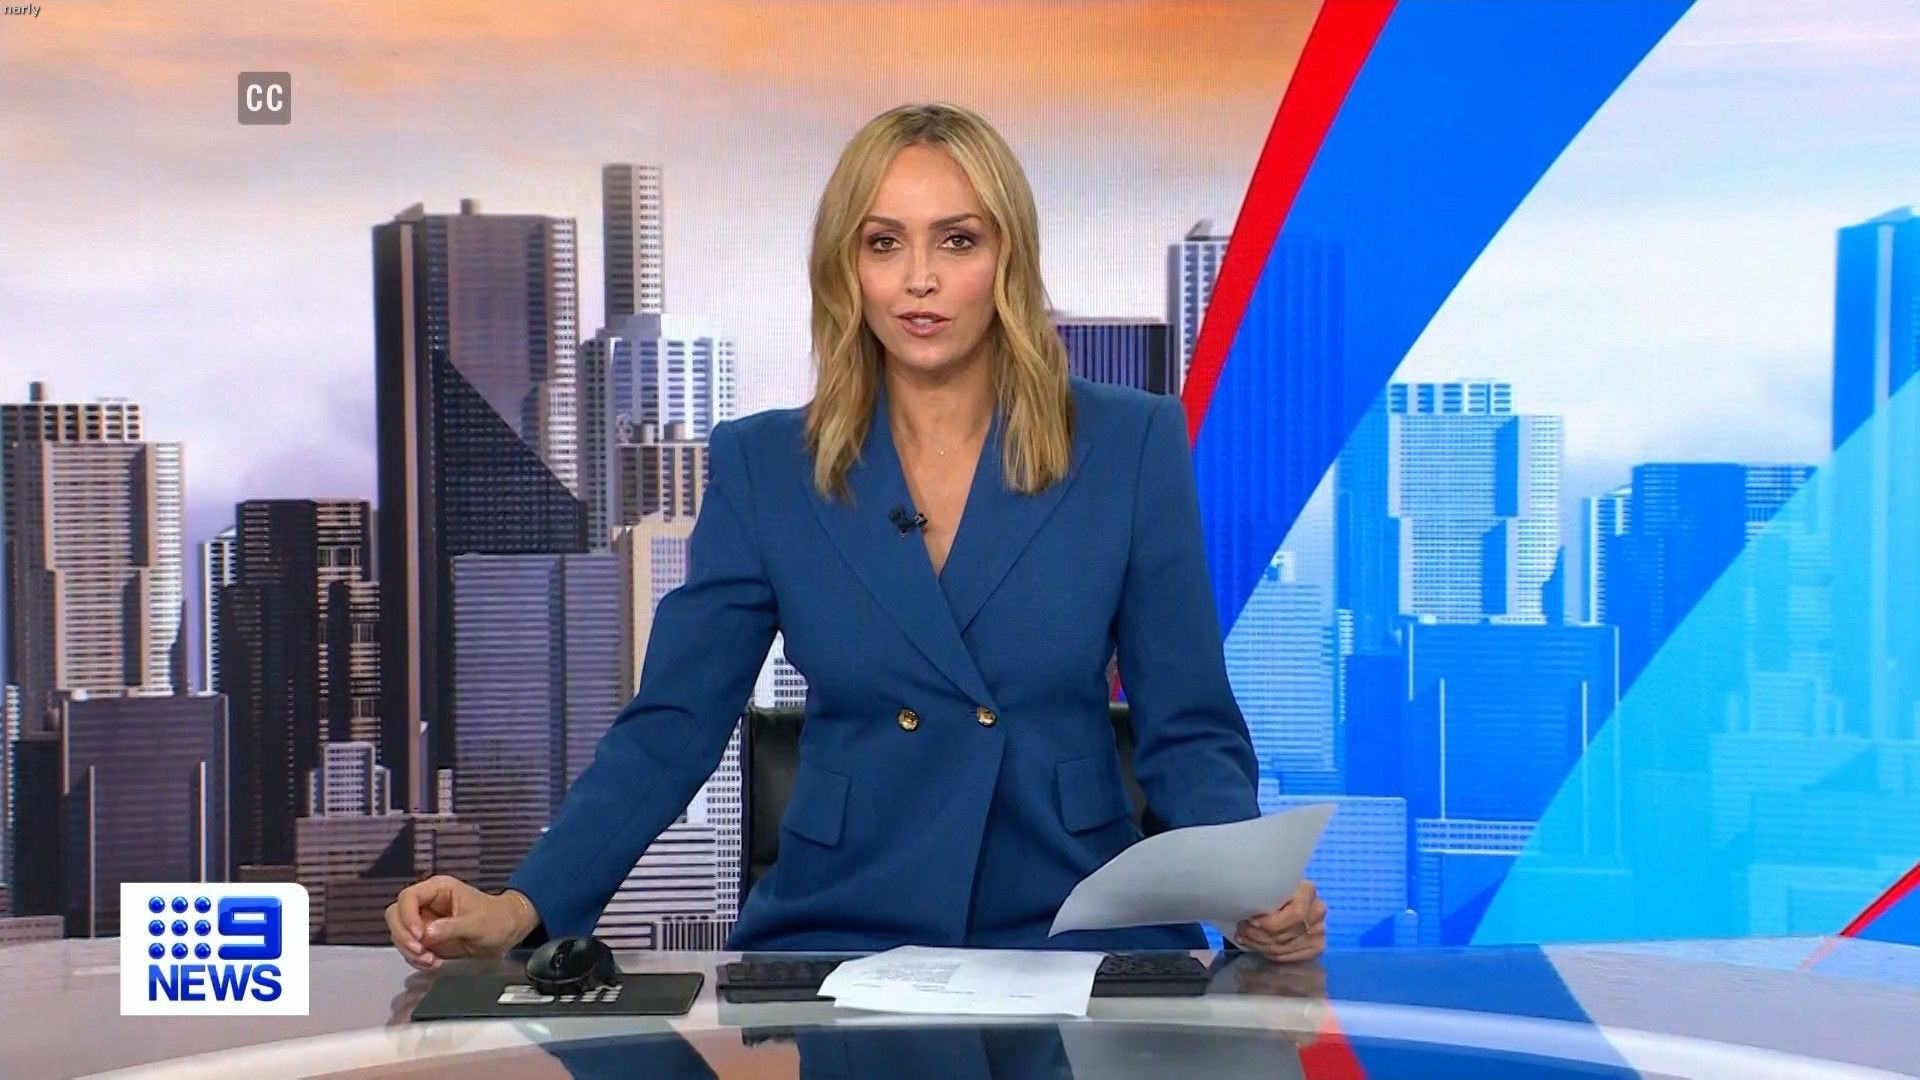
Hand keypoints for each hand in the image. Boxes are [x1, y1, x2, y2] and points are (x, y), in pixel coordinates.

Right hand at [384, 875, 537, 971]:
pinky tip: (432, 964)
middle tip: (421, 951)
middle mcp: (426, 903)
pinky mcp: (426, 938)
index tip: (419, 936)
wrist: (506, 932)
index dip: (407, 916)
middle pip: (396, 915)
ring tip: (431, 961)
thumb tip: (426, 934)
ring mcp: (424, 921)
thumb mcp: (477, 923)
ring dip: (410, 951)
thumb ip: (451, 927)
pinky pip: (410, 948)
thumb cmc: (496, 919)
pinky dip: (415, 958)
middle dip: (404, 936)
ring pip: (400, 933)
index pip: (408, 897)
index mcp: (438, 889)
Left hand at [1233, 879, 1325, 963]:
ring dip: (1259, 945)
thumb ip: (1266, 896)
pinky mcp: (1316, 947)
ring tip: (1243, 938)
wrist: (1293, 898)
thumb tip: (1245, 912)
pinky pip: (1288, 956)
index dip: (1271, 922)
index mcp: (1307, 891)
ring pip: (1284, 947)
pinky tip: (1255, 947)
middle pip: (1286, 933)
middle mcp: (1318, 911)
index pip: (1295, 915)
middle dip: (1258, 935)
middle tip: (1240, 931)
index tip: (1251, 922)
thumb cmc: (1276, 889)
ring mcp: (1319, 931)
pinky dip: (1269, 954)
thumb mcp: (1272, 886)